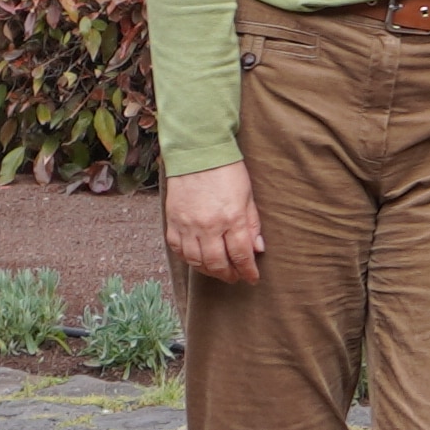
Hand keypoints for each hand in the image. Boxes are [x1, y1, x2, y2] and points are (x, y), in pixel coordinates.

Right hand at [159, 159, 260, 287]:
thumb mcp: (248, 195)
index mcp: (232, 218)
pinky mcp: (172, 221)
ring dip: (208, 270)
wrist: (197, 152)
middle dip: (228, 275)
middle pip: (217, 263)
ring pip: (196, 261)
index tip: (252, 278)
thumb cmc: (227, 171)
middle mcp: (208, 225)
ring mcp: (188, 225)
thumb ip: (252, 224)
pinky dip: (188, 259)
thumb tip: (257, 249)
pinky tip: (197, 259)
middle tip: (235, 277)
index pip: (241, 255)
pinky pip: (178, 249)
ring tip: (218, 270)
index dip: (248, 271)